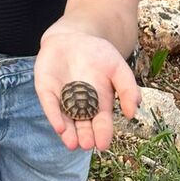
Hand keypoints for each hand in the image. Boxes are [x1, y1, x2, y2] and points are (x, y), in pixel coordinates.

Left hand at [34, 30, 139, 151]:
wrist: (74, 36)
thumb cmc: (99, 54)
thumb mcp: (118, 68)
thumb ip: (128, 89)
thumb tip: (132, 113)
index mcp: (99, 104)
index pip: (101, 123)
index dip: (102, 134)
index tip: (103, 144)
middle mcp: (80, 106)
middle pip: (83, 125)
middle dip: (84, 136)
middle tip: (86, 144)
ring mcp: (62, 99)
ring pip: (65, 120)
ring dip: (68, 133)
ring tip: (72, 143)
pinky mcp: (47, 90)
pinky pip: (50, 104)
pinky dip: (54, 115)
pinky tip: (59, 127)